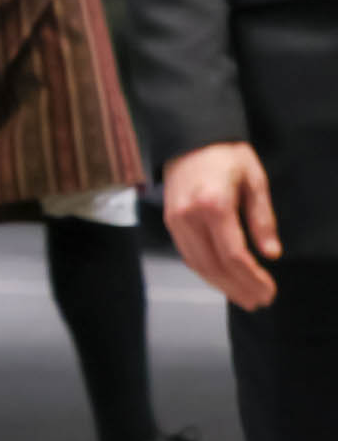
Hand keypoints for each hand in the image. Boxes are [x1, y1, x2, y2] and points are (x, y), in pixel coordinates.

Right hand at [163, 143, 281, 310]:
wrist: (189, 138)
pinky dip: (206, 271)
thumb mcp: (255, 180)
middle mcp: (189, 216)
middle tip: (258, 302)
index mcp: (213, 204)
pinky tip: (222, 279)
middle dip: (238, 288)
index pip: (233, 254)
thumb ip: (262, 218)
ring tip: (243, 298)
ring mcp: (175, 220)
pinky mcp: (170, 221)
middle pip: (214, 265)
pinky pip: (187, 254)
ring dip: (221, 285)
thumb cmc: (226, 155)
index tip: (269, 292)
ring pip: (197, 264)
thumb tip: (271, 254)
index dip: (252, 278)